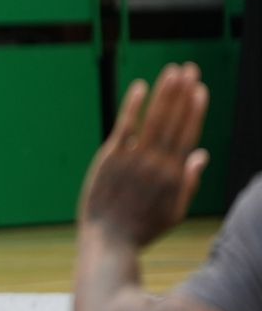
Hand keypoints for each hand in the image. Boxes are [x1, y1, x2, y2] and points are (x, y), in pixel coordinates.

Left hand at [79, 63, 210, 248]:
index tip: (201, 90)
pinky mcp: (110, 158)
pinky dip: (133, 106)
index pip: (189, 134)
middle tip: (190, 69)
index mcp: (175, 176)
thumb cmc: (142, 229)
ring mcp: (133, 160)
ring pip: (153, 119)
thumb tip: (202, 155)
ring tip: (172, 71)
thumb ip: (189, 182)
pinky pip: (124, 126)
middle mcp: (157, 164)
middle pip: (174, 121)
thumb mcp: (175, 211)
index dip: (195, 110)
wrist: (109, 242)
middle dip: (183, 93)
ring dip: (164, 93)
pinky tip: (139, 87)